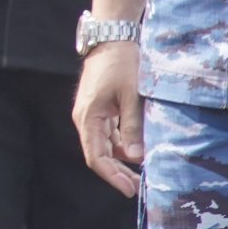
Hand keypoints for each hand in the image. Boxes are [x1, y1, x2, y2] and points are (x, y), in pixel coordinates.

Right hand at [73, 40, 144, 197]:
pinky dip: (121, 145)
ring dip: (120, 160)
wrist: (112, 39)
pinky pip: (108, 134)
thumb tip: (136, 158)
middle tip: (138, 187)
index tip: (129, 190)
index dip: (111, 176)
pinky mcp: (99, 109)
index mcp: (89, 118)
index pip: (96, 157)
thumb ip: (133, 128)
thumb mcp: (131, 97)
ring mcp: (91, 114)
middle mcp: (86, 119)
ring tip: (141, 172)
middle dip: (117, 173)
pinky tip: (136, 151)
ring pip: (104, 146)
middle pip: (99, 154)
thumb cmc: (121, 65)